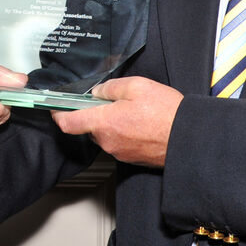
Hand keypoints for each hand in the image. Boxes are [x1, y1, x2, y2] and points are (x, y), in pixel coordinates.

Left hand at [51, 76, 182, 167]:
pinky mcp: (130, 158)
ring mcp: (118, 152)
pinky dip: (122, 131)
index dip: (58, 114)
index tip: (56, 107)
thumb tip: (98, 93)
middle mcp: (107, 141)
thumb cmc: (166, 113)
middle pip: (88, 127)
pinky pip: (118, 142)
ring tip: (133, 110)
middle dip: (95, 113)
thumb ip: (111, 88)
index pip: (69, 123)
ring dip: (111, 122)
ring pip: (104, 134)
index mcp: (104, 122)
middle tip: (113, 100)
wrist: (189, 139)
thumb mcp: (138, 86)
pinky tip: (139, 122)